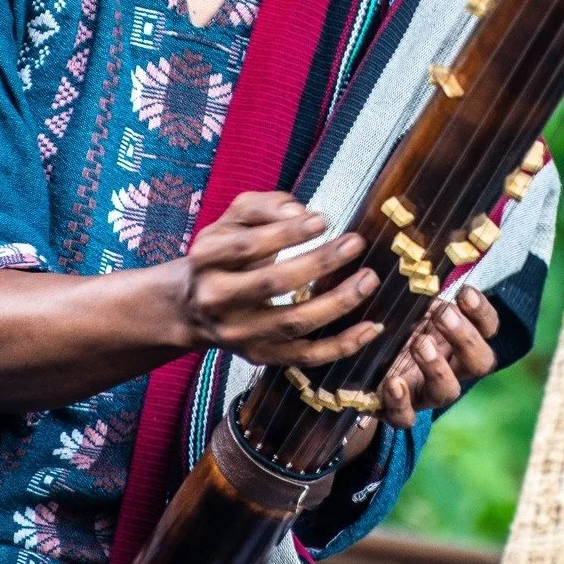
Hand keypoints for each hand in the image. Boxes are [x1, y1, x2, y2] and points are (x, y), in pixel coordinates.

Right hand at [174, 191, 381, 366]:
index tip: (324, 220)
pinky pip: (306, 356)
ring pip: (293, 324)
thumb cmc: (223, 253)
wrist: (193, 305)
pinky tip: (371, 327)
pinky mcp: (261, 356)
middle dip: (319, 263)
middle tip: (355, 243)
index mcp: (208, 259)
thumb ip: (264, 206)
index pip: (248, 246)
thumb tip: (298, 210)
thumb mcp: (232, 219)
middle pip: (273, 284)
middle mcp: (218, 300)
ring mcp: (239, 334)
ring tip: (368, 279)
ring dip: (337, 302)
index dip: (287, 233)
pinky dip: (341, 345)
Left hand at [378, 285, 499, 427]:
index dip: (482, 313)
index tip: (464, 292)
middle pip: (480, 362)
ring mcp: (425, 392)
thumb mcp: (410, 305)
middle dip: (465, 337)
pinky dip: (401, 402)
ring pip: (447, 391)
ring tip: (420, 344)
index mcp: (459, 339)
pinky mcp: (398, 410)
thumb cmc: (395, 325)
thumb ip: (422, 290)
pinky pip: (406, 417)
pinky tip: (393, 382)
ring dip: (437, 367)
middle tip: (443, 315)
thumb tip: (423, 254)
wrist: (364, 370)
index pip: (488, 329)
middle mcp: (451, 368)